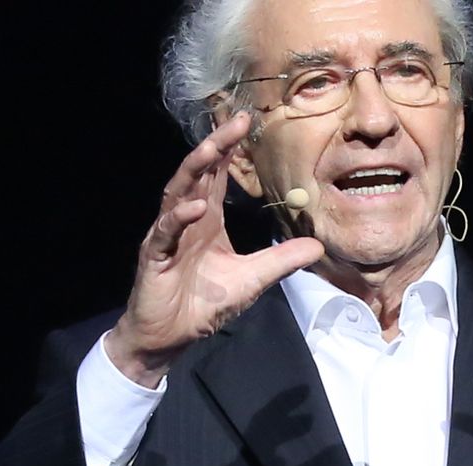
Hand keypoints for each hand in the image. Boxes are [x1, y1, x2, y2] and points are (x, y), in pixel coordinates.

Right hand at [106, 112, 324, 386]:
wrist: (169, 337)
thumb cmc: (202, 304)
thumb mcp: (252, 279)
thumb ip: (281, 260)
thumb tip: (318, 247)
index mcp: (206, 220)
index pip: (217, 176)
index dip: (229, 149)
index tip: (246, 122)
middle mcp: (185, 220)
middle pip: (198, 174)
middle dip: (215, 146)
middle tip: (235, 121)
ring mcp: (167, 236)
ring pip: (177, 194)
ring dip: (194, 171)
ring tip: (211, 149)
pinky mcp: (154, 257)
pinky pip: (165, 233)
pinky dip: (179, 219)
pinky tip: (194, 208)